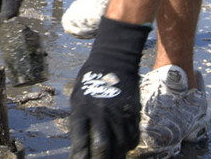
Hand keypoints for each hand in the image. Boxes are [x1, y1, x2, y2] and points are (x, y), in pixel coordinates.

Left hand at [69, 18, 149, 157]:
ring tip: (111, 157)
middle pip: (102, 145)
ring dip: (116, 155)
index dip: (79, 155)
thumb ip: (79, 120)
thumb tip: (82, 144)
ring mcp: (118, 113)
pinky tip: (123, 148)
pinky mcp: (133, 113)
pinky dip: (127, 146)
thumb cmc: (90, 80)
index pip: (80, 138)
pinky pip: (132, 137)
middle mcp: (100, 113)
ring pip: (120, 145)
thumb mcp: (77, 98)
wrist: (113, 62)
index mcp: (82, 108)